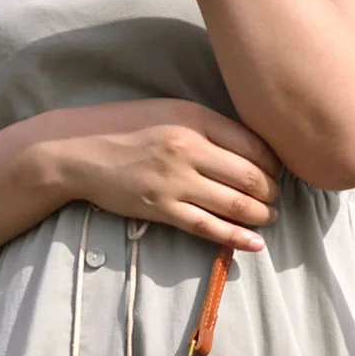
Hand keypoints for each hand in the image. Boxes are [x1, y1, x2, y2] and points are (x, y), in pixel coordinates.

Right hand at [48, 98, 281, 250]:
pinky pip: (210, 228)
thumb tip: (252, 151)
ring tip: (269, 218)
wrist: (77, 149)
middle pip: (251, 177)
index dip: (275, 165)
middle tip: (277, 199)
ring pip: (235, 205)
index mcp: (195, 118)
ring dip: (261, 216)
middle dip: (272, 193)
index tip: (277, 173)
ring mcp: (175, 182)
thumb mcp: (171, 111)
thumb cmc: (127, 127)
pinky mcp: (162, 209)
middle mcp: (189, 149)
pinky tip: (256, 244)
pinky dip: (237, 238)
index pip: (254, 145)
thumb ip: (210, 127)